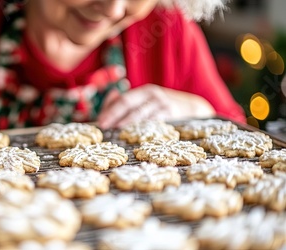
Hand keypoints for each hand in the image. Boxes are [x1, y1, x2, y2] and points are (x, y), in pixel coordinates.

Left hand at [97, 84, 215, 128]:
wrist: (194, 109)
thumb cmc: (164, 107)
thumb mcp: (147, 100)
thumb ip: (128, 101)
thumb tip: (110, 97)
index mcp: (145, 92)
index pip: (123, 99)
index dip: (110, 110)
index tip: (100, 122)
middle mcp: (153, 95)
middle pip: (129, 105)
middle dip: (114, 116)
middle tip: (103, 127)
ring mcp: (163, 105)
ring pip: (141, 115)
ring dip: (127, 124)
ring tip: (116, 132)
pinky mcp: (172, 117)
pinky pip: (154, 123)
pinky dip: (143, 129)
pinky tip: (135, 136)